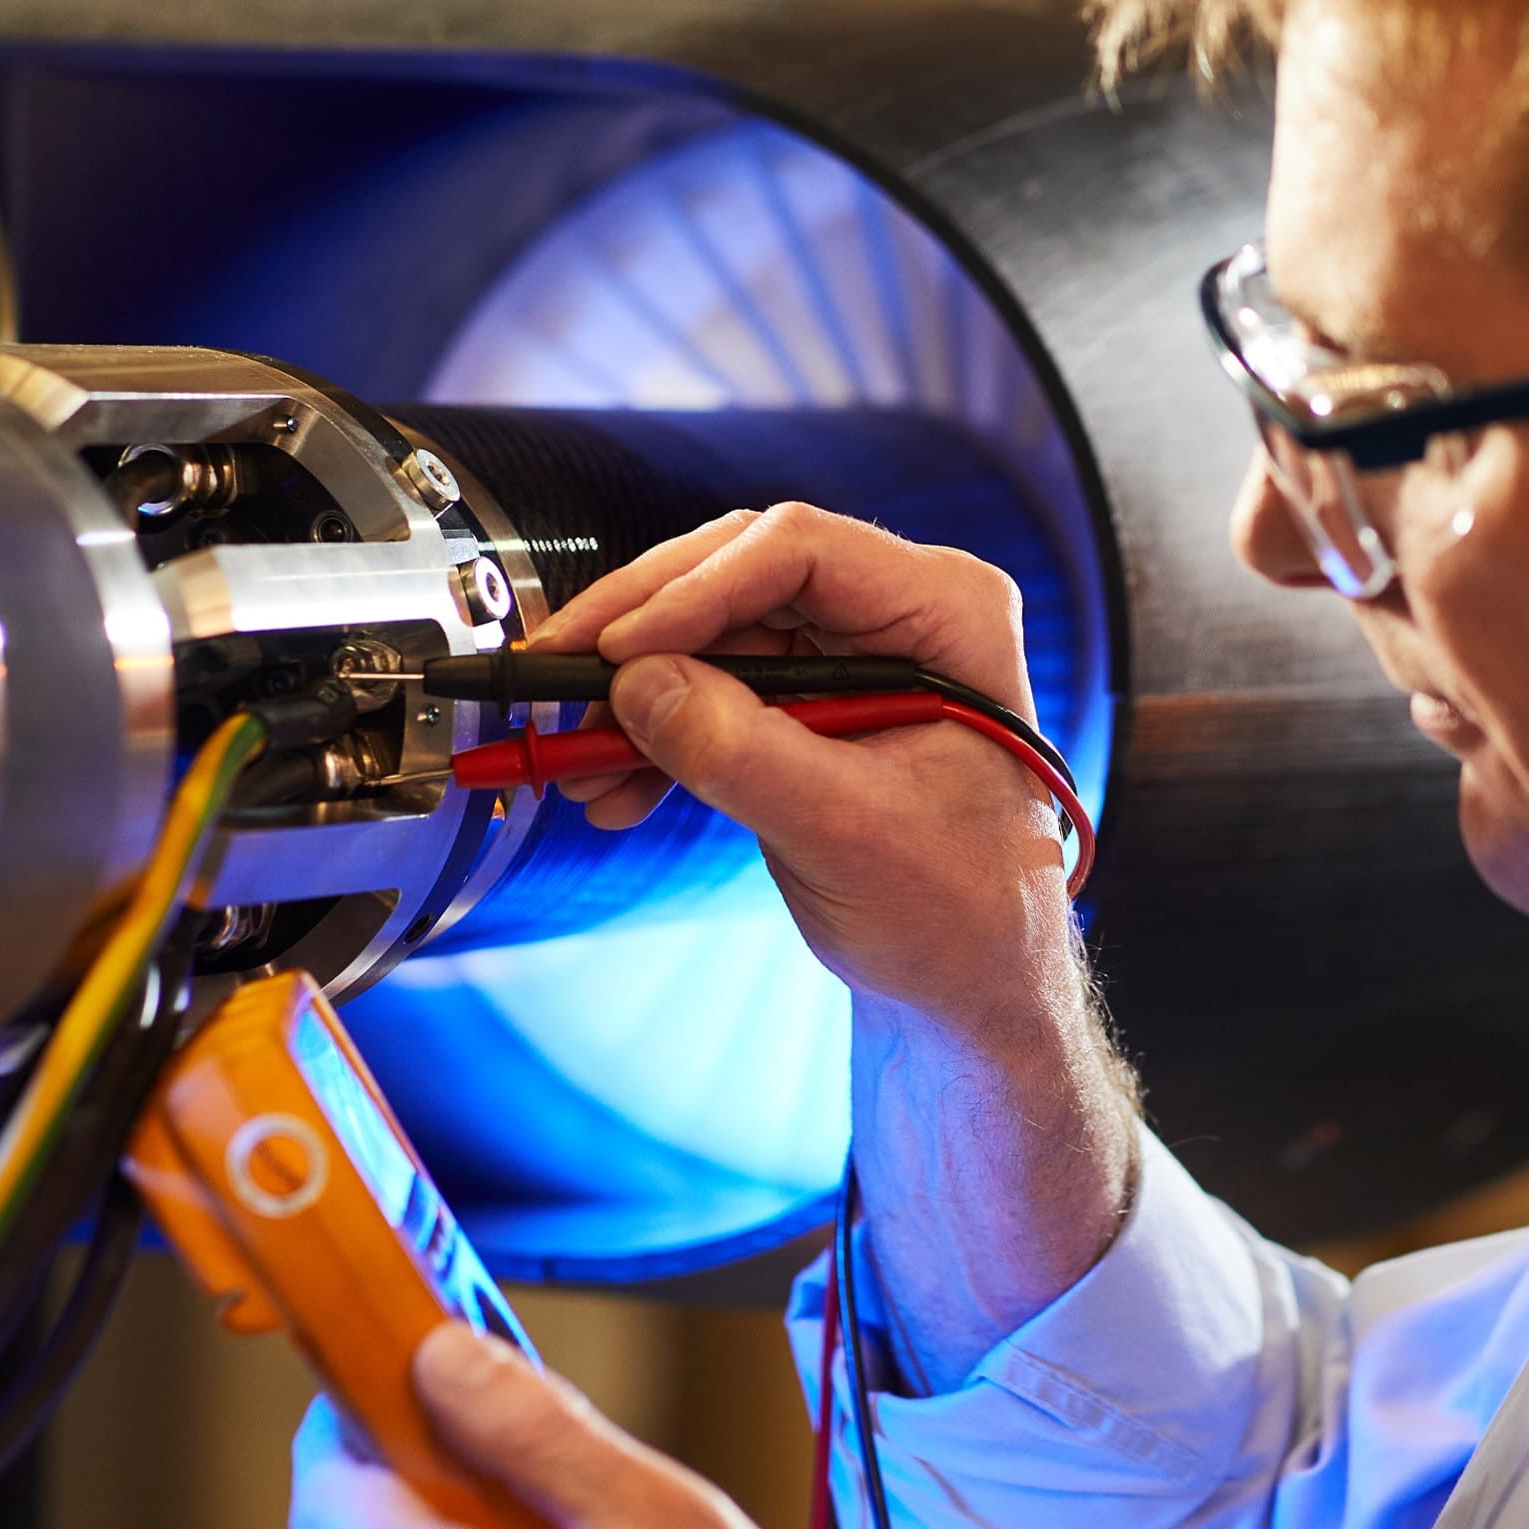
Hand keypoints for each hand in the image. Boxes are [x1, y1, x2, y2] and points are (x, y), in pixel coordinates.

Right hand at [529, 505, 1066, 1032]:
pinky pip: (708, 690)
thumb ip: (742, 754)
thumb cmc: (962, 909)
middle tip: (555, 678)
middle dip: (639, 636)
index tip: (615, 651)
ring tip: (577, 766)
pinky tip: (614, 789)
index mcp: (946, 613)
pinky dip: (655, 735)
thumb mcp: (849, 833)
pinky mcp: (803, 703)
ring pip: (708, 636)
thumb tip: (638, 687)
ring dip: (634, 697)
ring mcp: (846, 655)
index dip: (695, 591)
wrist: (974, 978)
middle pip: (737, 577)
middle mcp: (897, 612)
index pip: (799, 550)